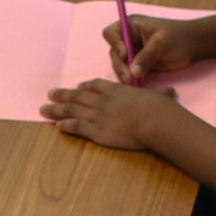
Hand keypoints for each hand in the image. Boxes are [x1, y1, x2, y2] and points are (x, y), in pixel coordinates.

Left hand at [40, 78, 175, 149]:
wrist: (151, 118)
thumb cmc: (158, 108)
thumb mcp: (159, 97)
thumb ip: (161, 95)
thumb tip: (171, 93)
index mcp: (117, 91)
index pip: (96, 86)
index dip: (86, 86)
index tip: (79, 86)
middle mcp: (103, 100)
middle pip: (78, 96)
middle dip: (63, 95)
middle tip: (50, 93)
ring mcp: (98, 114)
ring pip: (72, 110)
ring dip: (56, 110)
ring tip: (43, 109)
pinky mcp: (96, 130)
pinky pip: (76, 126)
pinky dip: (65, 125)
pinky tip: (56, 126)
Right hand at [103, 15, 198, 82]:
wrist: (192, 46)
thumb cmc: (178, 36)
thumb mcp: (161, 43)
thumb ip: (146, 56)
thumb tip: (133, 72)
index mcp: (131, 26)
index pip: (111, 33)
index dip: (114, 44)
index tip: (125, 54)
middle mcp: (128, 39)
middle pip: (114, 53)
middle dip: (120, 65)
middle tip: (128, 77)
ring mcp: (133, 53)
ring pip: (120, 65)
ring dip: (124, 74)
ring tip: (133, 82)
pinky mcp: (139, 66)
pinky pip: (129, 73)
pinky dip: (132, 79)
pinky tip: (138, 84)